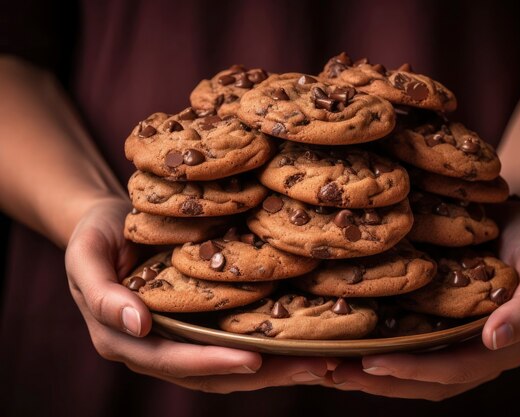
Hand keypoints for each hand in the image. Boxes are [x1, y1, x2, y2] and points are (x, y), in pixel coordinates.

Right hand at [64, 198, 327, 392]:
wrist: (108, 222)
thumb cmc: (95, 236)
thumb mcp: (85, 257)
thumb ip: (102, 294)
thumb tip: (139, 323)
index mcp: (126, 340)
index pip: (173, 360)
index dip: (212, 361)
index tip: (254, 359)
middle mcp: (156, 347)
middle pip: (210, 373)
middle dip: (260, 374)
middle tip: (309, 367)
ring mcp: (179, 338)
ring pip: (227, 365)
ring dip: (273, 368)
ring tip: (319, 363)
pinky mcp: (198, 323)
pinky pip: (231, 341)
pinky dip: (265, 347)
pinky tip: (299, 341)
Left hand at [330, 201, 519, 398]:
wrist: (518, 217)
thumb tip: (494, 341)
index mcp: (505, 347)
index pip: (454, 368)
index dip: (413, 370)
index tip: (371, 363)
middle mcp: (476, 351)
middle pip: (425, 380)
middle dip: (379, 381)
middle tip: (333, 373)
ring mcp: (454, 339)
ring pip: (411, 368)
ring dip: (370, 373)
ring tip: (328, 367)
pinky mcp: (436, 321)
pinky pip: (405, 342)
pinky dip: (376, 346)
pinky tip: (344, 341)